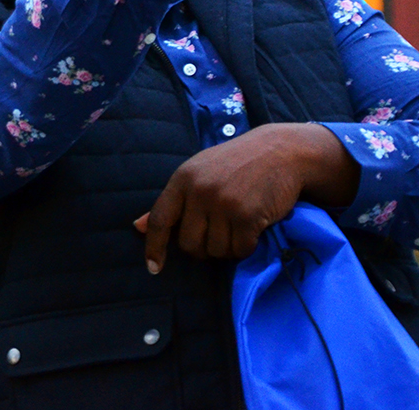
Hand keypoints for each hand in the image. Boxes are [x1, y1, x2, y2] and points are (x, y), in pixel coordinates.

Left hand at [133, 124, 357, 271]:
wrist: (280, 151)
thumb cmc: (236, 163)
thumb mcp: (199, 173)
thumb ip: (172, 202)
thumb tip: (138, 227)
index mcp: (182, 179)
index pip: (160, 219)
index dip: (154, 247)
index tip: (153, 268)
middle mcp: (199, 191)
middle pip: (189, 244)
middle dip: (203, 246)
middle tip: (219, 231)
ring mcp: (223, 203)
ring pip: (216, 251)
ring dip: (228, 246)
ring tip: (238, 223)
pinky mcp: (247, 216)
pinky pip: (239, 250)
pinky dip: (246, 246)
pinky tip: (253, 226)